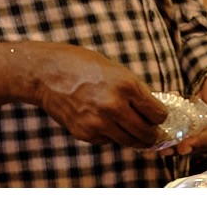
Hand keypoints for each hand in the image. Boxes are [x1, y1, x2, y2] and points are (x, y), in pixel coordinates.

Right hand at [0, 42, 167, 148]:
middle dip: (153, 134)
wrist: (46, 73)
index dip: (160, 116)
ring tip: (133, 131)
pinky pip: (108, 141)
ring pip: (130, 142)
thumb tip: (153, 109)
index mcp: (126, 85)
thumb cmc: (80, 64)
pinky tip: (105, 123)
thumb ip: (134, 90)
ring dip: (135, 138)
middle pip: (147, 134)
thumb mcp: (114, 69)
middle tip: (153, 132)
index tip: (158, 116)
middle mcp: (114, 106)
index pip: (158, 114)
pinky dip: (111, 135)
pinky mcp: (86, 133)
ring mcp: (99, 123)